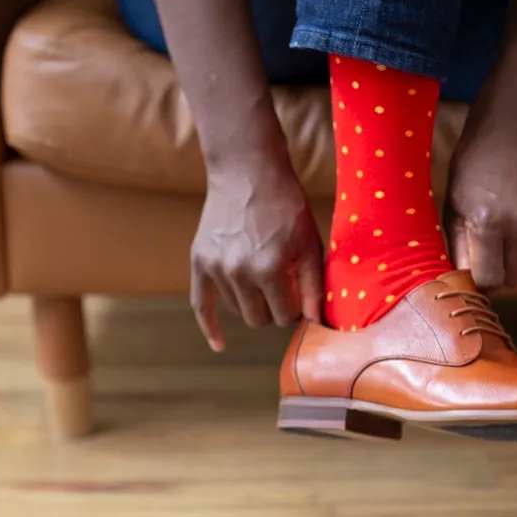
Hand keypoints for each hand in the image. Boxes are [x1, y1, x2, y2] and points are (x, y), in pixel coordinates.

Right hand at [190, 163, 323, 351]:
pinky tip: (219, 345)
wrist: (247, 171)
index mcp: (269, 269)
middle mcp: (238, 272)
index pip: (285, 316)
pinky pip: (200, 304)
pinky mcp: (200, 261)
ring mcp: (216, 268)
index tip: (300, 293)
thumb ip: (314, 286)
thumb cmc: (286, 205)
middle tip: (282, 286)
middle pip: (259, 320)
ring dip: (252, 303)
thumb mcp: (309, 243)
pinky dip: (210, 327)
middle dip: (274, 309)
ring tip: (261, 275)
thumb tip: (316, 323)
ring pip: (238, 311)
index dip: (295, 308)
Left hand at [446, 136, 516, 290]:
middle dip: (501, 274)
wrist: (506, 139)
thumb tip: (463, 287)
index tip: (478, 271)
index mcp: (487, 222)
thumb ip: (459, 251)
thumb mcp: (453, 211)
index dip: (481, 281)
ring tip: (513, 249)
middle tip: (494, 254)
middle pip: (514, 280)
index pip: (490, 280)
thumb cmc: (472, 176)